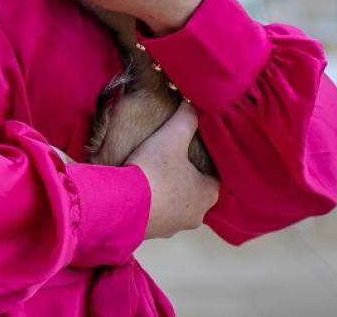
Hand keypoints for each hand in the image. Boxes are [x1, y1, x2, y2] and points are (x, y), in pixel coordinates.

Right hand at [126, 103, 219, 238]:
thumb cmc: (155, 169)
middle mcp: (195, 216)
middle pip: (194, 193)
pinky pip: (154, 215)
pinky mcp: (151, 233)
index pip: (213, 178)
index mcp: (208, 195)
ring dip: (165, 193)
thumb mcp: (173, 136)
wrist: (123, 202)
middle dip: (183, 179)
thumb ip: (187, 118)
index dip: (202, 164)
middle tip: (169, 161)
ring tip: (149, 174)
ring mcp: (172, 228)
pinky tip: (136, 189)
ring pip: (174, 206)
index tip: (189, 153)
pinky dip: (149, 203)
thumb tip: (192, 104)